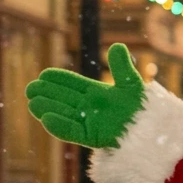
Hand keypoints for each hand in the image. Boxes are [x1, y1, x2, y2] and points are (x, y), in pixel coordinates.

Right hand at [25, 44, 144, 148]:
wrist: (151, 130)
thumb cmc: (143, 107)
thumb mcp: (131, 84)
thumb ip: (122, 67)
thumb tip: (117, 46)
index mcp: (97, 94)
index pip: (73, 84)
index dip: (59, 80)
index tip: (44, 74)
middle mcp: (90, 108)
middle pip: (64, 99)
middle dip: (47, 93)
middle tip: (31, 88)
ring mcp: (89, 123)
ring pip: (64, 114)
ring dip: (48, 108)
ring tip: (33, 102)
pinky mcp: (91, 137)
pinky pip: (72, 131)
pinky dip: (60, 126)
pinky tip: (47, 119)